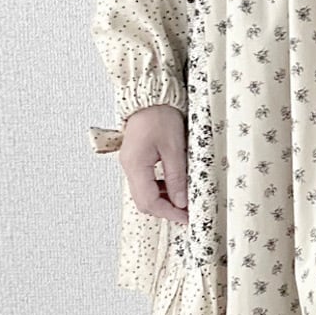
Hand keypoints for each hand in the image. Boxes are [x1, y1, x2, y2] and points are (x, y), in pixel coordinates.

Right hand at [120, 103, 188, 224]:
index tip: (186, 217)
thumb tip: (181, 201)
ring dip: (163, 200)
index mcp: (136, 165)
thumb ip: (176, 177)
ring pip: (144, 193)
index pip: (150, 201)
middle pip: (144, 201)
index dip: (169, 213)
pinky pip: (145, 182)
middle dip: (165, 210)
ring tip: (183, 199)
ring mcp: (130, 163)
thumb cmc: (160, 114)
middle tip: (186, 212)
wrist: (150, 96)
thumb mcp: (174, 147)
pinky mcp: (135, 159)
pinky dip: (159, 189)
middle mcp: (129, 166)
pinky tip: (173, 185)